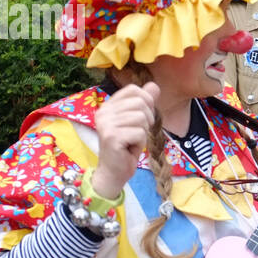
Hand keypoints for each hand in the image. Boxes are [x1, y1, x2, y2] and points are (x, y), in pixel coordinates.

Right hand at [91, 82, 158, 197]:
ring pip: (142, 118)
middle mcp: (104, 112)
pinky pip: (140, 132)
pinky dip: (140, 142)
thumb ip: (145, 103)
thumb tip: (154, 85)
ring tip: (132, 141)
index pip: (133, 89)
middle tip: (138, 133)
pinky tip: (130, 148)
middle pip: (140, 102)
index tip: (143, 118)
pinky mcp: (112, 137)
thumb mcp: (137, 122)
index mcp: (108, 106)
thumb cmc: (126, 147)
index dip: (146, 101)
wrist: (114, 172)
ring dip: (143, 132)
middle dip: (147, 119)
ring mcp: (106, 124)